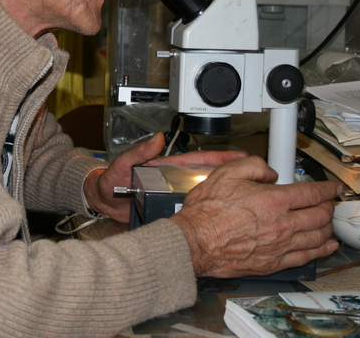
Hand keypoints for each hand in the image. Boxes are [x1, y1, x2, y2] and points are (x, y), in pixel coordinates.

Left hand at [83, 133, 248, 222]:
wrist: (101, 204)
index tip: (242, 158)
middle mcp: (175, 180)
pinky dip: (211, 214)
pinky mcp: (170, 212)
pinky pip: (195, 212)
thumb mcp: (121, 165)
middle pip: (210, 178)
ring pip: (206, 195)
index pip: (200, 160)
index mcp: (168, 167)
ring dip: (227, 195)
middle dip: (235, 177)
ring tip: (250, 198)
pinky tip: (225, 219)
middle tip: (259, 179)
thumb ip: (136, 153)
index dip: (222, 159)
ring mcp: (174, 196)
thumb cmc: (109, 182)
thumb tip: (154, 139)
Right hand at [169, 156, 340, 277]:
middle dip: (329, 207)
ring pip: (317, 237)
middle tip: (329, 203)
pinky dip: (321, 251)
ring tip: (328, 222)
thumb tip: (269, 171)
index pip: (312, 194)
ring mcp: (280, 246)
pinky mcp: (273, 263)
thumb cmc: (207, 212)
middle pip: (320, 216)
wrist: (195, 243)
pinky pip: (306, 258)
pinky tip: (326, 247)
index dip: (327, 189)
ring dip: (327, 228)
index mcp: (273, 200)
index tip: (333, 188)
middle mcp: (282, 224)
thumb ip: (254, 165)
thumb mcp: (227, 173)